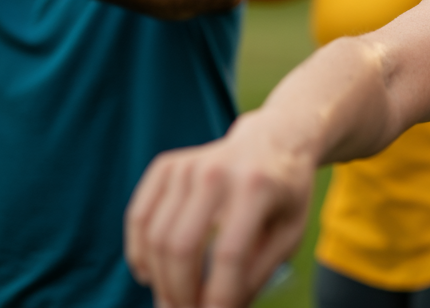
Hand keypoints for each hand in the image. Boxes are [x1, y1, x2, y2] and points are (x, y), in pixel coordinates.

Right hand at [125, 113, 313, 307]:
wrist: (274, 138)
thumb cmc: (285, 193)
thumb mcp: (289, 233)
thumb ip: (258, 274)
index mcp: (257, 187)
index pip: (229, 254)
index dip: (219, 297)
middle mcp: (217, 171)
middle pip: (182, 247)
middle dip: (181, 294)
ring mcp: (188, 166)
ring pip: (156, 238)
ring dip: (160, 282)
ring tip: (175, 301)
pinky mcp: (167, 166)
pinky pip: (139, 218)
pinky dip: (140, 253)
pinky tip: (152, 275)